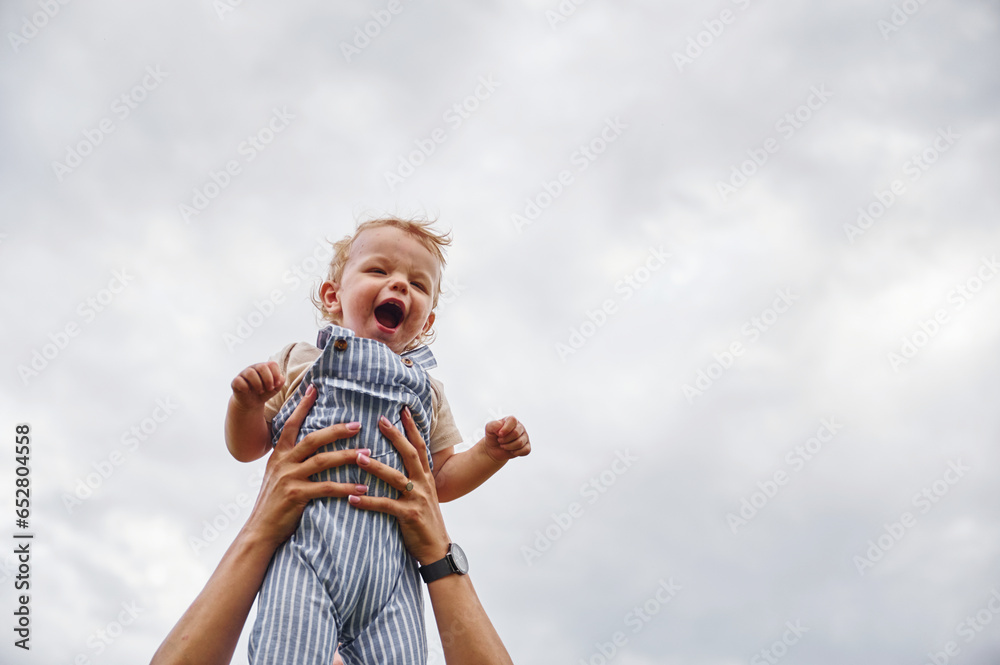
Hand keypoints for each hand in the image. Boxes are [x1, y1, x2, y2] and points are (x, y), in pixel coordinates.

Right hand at [230, 361, 284, 410]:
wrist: (252, 403)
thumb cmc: (264, 392)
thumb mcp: (275, 388)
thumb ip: (280, 382)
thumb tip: (280, 377)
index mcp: (264, 367)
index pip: (272, 364)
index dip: (276, 375)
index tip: (276, 385)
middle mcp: (254, 368)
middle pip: (262, 367)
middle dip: (268, 380)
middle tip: (269, 389)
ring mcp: (243, 373)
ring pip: (250, 373)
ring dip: (258, 384)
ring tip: (260, 391)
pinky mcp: (235, 381)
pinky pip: (239, 381)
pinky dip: (245, 388)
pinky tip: (248, 391)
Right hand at [243, 384, 370, 548]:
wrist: (260, 530)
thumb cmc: (274, 504)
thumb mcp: (277, 476)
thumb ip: (291, 461)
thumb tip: (309, 448)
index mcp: (278, 455)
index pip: (291, 424)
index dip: (302, 406)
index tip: (314, 388)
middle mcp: (282, 463)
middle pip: (312, 439)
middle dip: (336, 430)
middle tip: (357, 424)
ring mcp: (289, 478)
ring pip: (322, 461)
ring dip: (347, 456)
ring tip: (367, 454)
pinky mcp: (296, 495)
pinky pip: (327, 488)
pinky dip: (346, 487)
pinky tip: (361, 487)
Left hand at [348, 406, 450, 565]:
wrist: (437, 550)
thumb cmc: (425, 522)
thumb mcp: (423, 496)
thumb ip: (412, 480)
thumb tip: (395, 465)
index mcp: (427, 477)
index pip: (420, 447)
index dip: (411, 428)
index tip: (402, 410)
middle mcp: (424, 484)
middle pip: (410, 454)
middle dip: (396, 435)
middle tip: (380, 420)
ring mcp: (417, 499)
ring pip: (395, 477)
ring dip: (376, 467)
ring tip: (357, 457)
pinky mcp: (409, 515)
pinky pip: (385, 505)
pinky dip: (368, 501)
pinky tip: (352, 498)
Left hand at [483, 416, 529, 461]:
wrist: (494, 449)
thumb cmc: (493, 436)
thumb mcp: (488, 429)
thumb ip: (493, 425)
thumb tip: (500, 425)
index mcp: (511, 420)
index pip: (513, 420)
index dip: (506, 428)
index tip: (499, 434)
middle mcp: (520, 427)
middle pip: (516, 433)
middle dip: (505, 440)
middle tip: (500, 441)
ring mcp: (525, 437)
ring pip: (520, 443)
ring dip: (509, 447)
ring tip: (503, 446)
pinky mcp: (527, 446)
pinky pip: (526, 450)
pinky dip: (516, 453)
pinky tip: (511, 451)